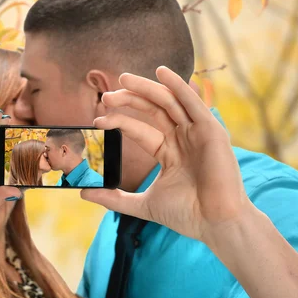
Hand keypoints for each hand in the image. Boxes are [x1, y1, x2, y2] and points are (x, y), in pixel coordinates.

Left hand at [82, 67, 253, 244]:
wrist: (214, 224)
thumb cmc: (186, 215)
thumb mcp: (143, 204)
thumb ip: (114, 198)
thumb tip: (83, 193)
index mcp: (169, 152)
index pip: (141, 129)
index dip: (120, 122)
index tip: (98, 121)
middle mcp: (183, 138)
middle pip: (154, 110)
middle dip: (130, 99)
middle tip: (106, 96)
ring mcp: (198, 133)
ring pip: (170, 101)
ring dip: (148, 87)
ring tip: (123, 79)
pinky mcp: (211, 130)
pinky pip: (193, 103)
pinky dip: (178, 86)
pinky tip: (162, 73)